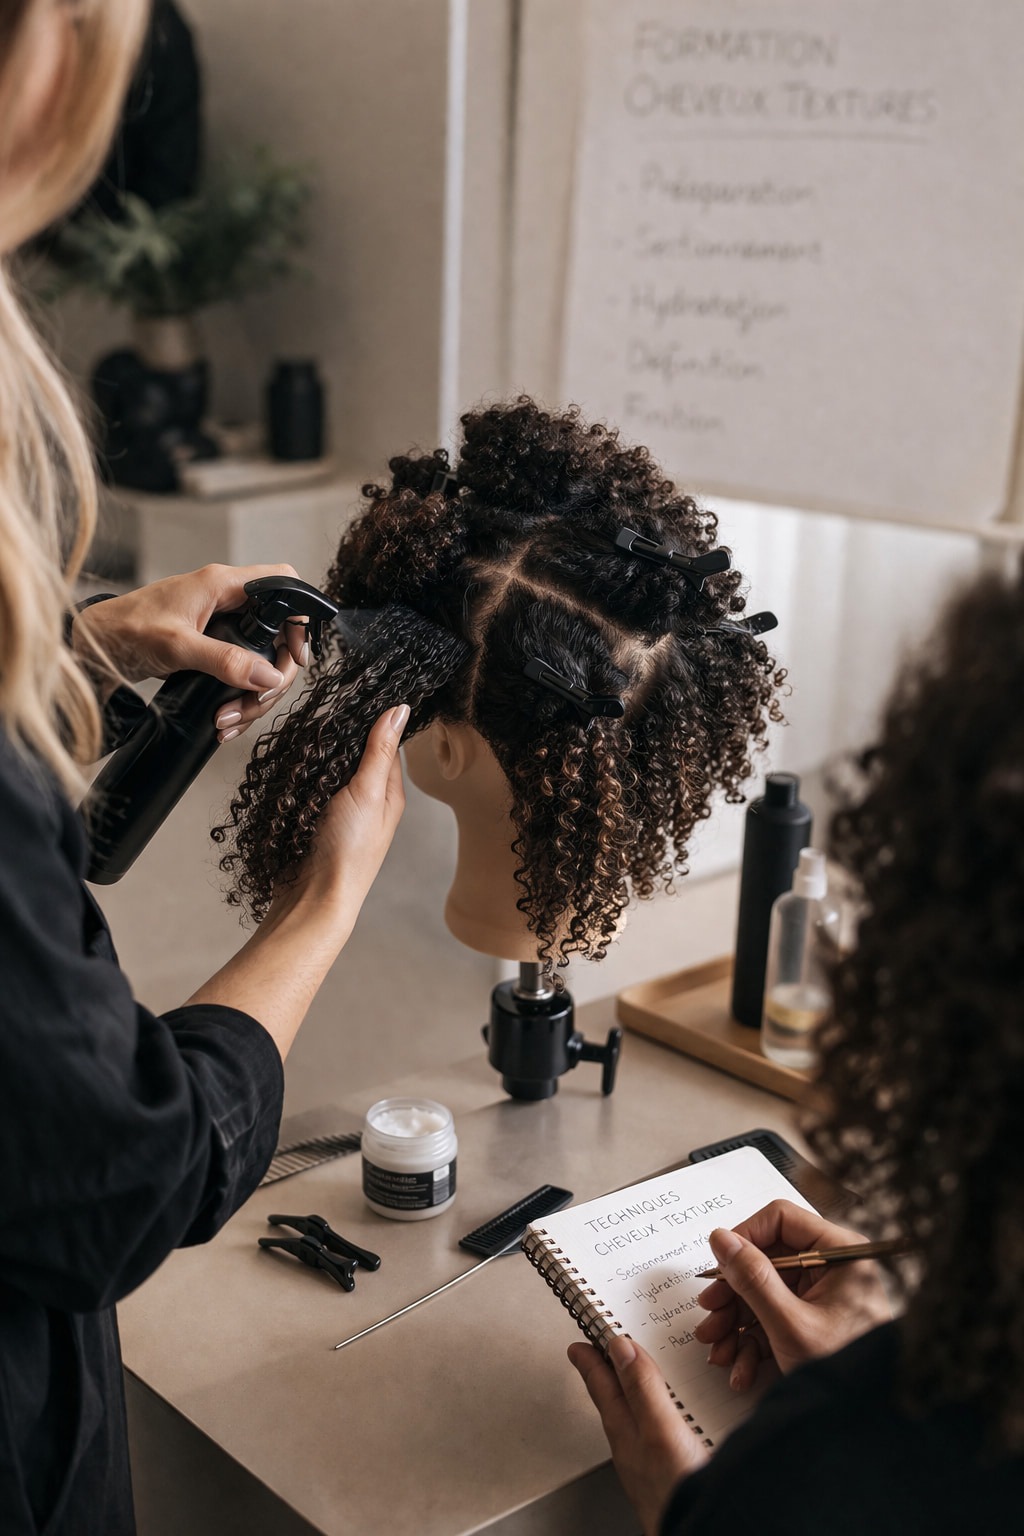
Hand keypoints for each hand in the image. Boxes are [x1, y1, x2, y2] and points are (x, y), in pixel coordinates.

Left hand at [72, 564, 309, 741]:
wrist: (92, 647)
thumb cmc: (125, 630)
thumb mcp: (177, 647)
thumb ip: (225, 660)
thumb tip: (267, 677)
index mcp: (222, 584)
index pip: (284, 584)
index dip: (299, 618)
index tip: (295, 657)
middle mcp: (227, 601)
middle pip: (279, 635)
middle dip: (273, 676)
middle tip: (255, 703)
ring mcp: (221, 625)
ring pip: (262, 660)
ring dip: (254, 696)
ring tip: (227, 721)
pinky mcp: (213, 647)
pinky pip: (242, 672)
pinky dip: (239, 698)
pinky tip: (225, 720)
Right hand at [188, 705, 409, 1059]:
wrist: (313, 899)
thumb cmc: (348, 852)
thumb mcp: (367, 792)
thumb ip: (379, 751)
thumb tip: (399, 709)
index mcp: (389, 792)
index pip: (386, 743)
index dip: (372, 718)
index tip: (356, 692)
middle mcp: (368, 801)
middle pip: (355, 755)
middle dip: (339, 735)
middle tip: (322, 710)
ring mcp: (339, 812)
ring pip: (329, 770)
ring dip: (318, 755)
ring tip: (304, 732)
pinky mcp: (314, 822)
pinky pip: (309, 789)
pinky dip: (302, 776)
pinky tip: (292, 765)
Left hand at [569, 1335, 708, 1535]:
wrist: (699, 1533)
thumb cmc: (675, 1494)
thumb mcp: (660, 1430)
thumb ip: (642, 1389)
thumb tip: (620, 1347)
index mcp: (624, 1430)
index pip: (601, 1385)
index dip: (591, 1359)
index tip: (577, 1343)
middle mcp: (632, 1446)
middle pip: (612, 1401)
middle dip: (605, 1373)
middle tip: (595, 1353)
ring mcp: (647, 1462)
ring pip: (630, 1417)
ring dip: (628, 1392)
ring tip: (625, 1377)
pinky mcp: (667, 1472)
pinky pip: (651, 1433)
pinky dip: (651, 1414)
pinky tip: (663, 1419)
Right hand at [693, 1200, 891, 1391]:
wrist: (870, 1424)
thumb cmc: (846, 1370)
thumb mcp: (790, 1324)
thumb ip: (753, 1278)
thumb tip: (722, 1239)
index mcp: (839, 1253)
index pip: (780, 1220)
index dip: (744, 1238)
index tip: (719, 1264)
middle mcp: (832, 1268)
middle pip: (767, 1260)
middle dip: (733, 1294)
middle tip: (710, 1313)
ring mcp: (822, 1297)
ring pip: (764, 1292)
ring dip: (736, 1323)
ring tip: (719, 1350)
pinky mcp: (814, 1322)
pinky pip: (774, 1318)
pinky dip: (753, 1342)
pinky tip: (741, 1368)